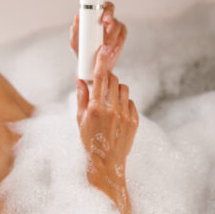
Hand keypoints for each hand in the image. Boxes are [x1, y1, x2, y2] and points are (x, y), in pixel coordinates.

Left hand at [70, 0, 126, 71]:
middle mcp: (103, 17)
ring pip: (116, 23)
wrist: (92, 68)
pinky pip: (122, 34)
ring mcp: (113, 26)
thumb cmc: (82, 52)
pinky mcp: (120, 36)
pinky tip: (111, 48)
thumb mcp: (75, 42)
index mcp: (90, 15)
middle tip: (105, 21)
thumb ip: (75, 30)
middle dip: (108, 12)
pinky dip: (117, 40)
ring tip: (104, 46)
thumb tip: (77, 17)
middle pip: (109, 6)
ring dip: (111, 34)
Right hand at [75, 45, 138, 165]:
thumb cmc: (90, 142)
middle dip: (107, 78)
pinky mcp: (134, 121)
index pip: (100, 77)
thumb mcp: (80, 120)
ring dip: (116, 90)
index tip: (103, 49)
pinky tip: (117, 113)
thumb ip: (81, 98)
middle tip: (102, 84)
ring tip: (109, 101)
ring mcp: (125, 115)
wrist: (106, 164)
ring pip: (124, 89)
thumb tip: (81, 80)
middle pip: (114, 80)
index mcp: (96, 108)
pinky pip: (130, 102)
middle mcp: (112, 110)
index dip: (102, 61)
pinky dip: (123, 103)